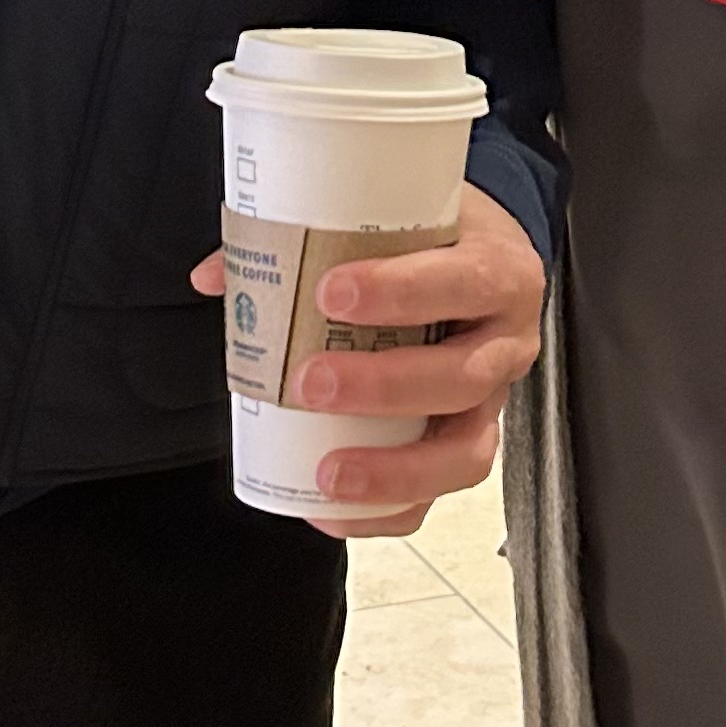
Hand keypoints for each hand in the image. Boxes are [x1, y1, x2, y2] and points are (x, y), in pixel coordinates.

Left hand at [190, 179, 545, 542]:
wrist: (484, 260)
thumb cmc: (437, 240)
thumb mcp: (398, 216)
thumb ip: (312, 235)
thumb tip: (218, 274)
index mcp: (498, 270)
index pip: (466, 280)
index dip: (403, 291)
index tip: (331, 293)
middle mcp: (507, 340)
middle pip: (462, 375)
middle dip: (385, 386)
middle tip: (312, 381)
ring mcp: (495, 400)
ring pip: (465, 450)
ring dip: (394, 468)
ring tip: (328, 470)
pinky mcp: (472, 441)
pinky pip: (441, 491)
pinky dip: (388, 509)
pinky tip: (332, 508)